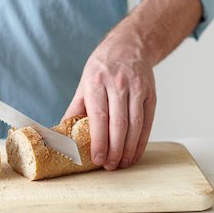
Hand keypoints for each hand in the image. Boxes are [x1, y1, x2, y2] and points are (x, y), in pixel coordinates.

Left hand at [63, 28, 155, 169]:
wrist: (130, 45)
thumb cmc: (103, 67)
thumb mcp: (85, 83)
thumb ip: (76, 109)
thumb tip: (63, 134)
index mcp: (97, 83)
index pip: (99, 117)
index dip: (99, 141)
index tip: (97, 159)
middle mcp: (118, 85)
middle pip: (119, 124)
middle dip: (115, 150)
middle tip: (110, 166)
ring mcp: (137, 89)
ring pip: (135, 125)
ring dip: (129, 149)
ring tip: (122, 164)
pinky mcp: (151, 94)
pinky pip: (148, 122)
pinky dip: (142, 141)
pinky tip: (135, 152)